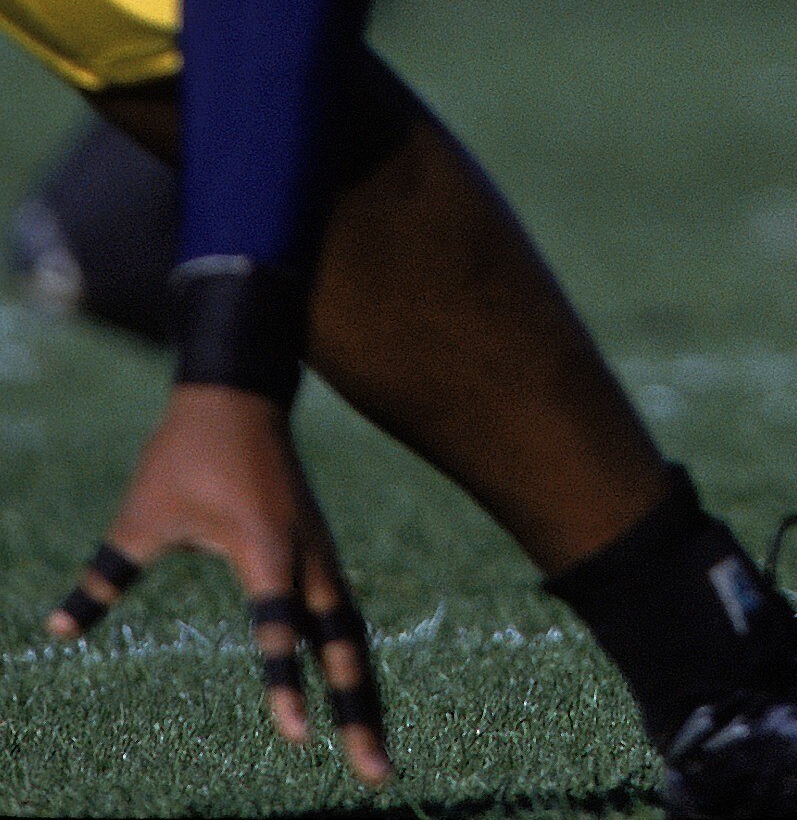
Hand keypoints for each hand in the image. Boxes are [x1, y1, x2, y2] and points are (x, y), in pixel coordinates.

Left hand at [50, 384, 389, 786]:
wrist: (240, 387)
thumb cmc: (186, 451)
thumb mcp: (141, 513)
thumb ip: (107, 575)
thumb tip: (56, 630)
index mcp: (264, 546)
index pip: (278, 628)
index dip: (284, 682)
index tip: (296, 737)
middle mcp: (305, 554)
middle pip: (343, 644)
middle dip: (358, 709)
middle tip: (376, 773)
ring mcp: (320, 551)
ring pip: (352, 633)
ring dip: (366, 693)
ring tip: (376, 756)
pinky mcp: (319, 551)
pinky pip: (345, 614)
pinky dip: (355, 659)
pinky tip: (361, 697)